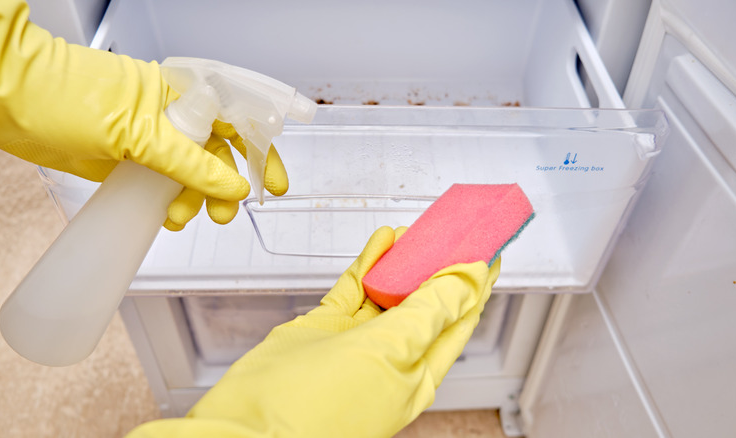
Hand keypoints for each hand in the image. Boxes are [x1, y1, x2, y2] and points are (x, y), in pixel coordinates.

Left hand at [0, 0, 286, 230]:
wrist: (6, 98)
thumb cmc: (65, 94)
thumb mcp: (136, 132)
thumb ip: (189, 162)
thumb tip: (233, 186)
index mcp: (182, 94)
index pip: (238, 119)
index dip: (262, 151)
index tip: (274, 183)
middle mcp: (172, 116)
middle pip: (219, 154)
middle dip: (228, 186)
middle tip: (227, 213)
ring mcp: (150, 140)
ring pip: (191, 175)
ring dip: (196, 200)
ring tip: (182, 219)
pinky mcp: (129, 162)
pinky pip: (162, 187)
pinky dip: (170, 204)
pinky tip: (167, 218)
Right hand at [127, 226, 499, 437]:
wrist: (247, 429)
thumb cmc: (321, 413)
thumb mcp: (390, 354)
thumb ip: (429, 312)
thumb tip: (469, 280)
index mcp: (418, 371)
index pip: (458, 318)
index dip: (475, 282)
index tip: (488, 247)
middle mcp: (391, 357)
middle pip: (425, 300)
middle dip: (440, 264)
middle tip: (452, 229)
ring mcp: (357, 342)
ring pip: (389, 290)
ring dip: (405, 258)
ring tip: (420, 230)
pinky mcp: (325, 331)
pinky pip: (354, 289)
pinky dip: (368, 263)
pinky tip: (382, 241)